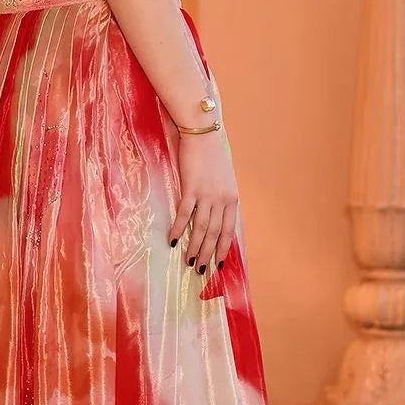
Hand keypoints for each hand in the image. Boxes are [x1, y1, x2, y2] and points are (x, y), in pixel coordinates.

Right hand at [169, 130, 239, 274]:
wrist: (203, 133)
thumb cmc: (212, 155)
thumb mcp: (224, 178)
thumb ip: (221, 197)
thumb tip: (215, 216)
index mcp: (232, 198)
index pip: (229, 230)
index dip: (223, 249)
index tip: (218, 264)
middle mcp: (222, 199)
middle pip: (214, 233)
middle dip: (208, 254)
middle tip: (201, 271)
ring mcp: (207, 194)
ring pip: (201, 228)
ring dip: (195, 247)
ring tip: (189, 262)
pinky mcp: (191, 188)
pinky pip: (185, 214)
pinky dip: (179, 229)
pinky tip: (173, 241)